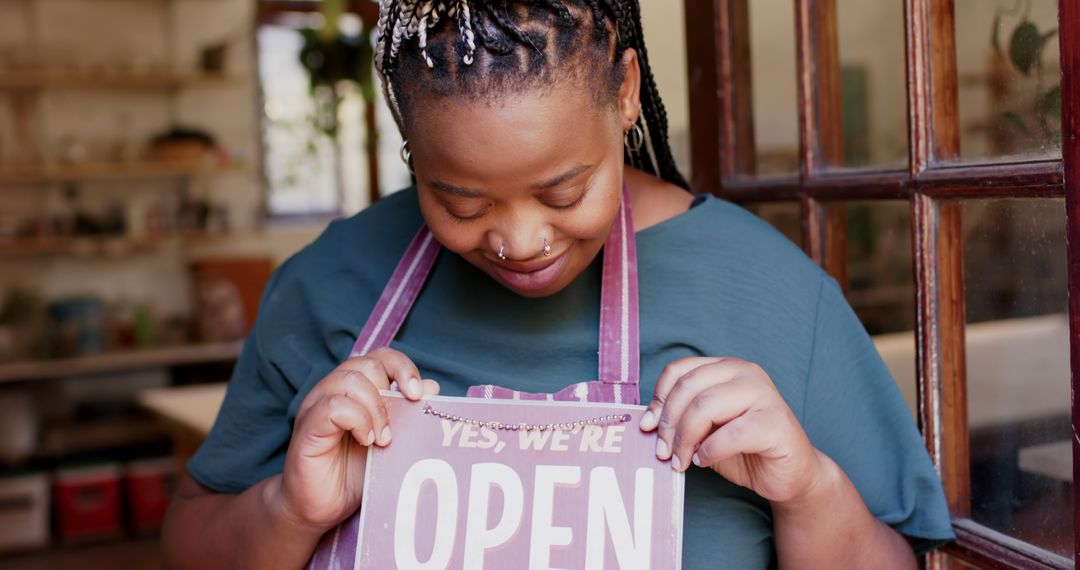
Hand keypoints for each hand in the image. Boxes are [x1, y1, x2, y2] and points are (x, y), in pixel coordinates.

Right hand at [277, 348, 439, 531]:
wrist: (319, 510)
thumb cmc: (353, 476)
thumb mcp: (391, 444)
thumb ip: (410, 415)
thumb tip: (432, 386)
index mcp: (354, 390)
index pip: (380, 357)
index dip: (402, 367)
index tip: (417, 394)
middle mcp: (333, 391)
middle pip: (367, 364)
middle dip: (391, 391)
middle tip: (397, 427)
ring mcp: (317, 407)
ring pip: (350, 380)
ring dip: (376, 409)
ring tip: (383, 440)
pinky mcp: (307, 427)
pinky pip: (333, 406)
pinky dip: (358, 420)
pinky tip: (366, 442)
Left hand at [640, 357, 825, 504]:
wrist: (790, 473)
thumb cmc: (744, 449)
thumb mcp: (706, 428)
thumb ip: (683, 418)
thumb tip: (647, 423)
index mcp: (726, 367)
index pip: (679, 371)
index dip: (658, 399)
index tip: (647, 427)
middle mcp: (745, 372)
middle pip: (688, 388)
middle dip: (669, 424)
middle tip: (663, 452)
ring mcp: (763, 393)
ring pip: (705, 407)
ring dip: (685, 439)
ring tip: (681, 461)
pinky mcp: (775, 421)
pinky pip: (731, 434)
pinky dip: (710, 451)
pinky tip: (705, 461)